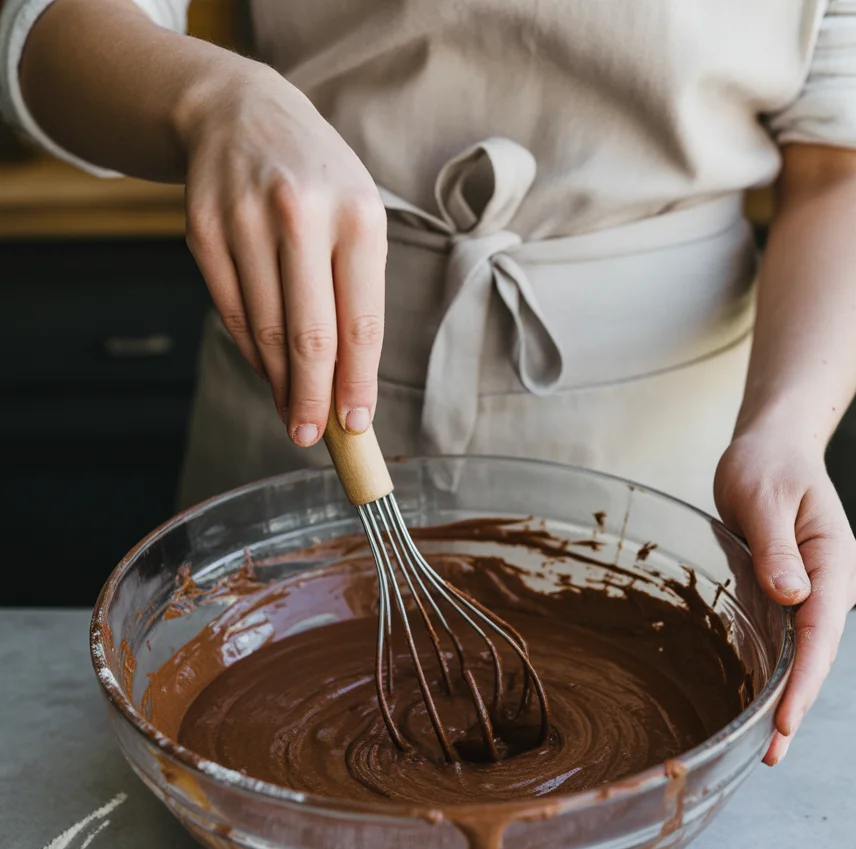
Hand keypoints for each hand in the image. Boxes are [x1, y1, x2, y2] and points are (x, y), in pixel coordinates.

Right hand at [175, 60, 386, 443]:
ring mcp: (245, 222)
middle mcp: (301, 216)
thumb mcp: (358, 216)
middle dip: (311, 399)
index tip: (356, 425)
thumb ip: (357, 293)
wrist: (242, 112)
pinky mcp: (203, 230)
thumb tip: (348, 383)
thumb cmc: (318, 180)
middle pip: (309, 337)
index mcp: (357, 217)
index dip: (357, 383)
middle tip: (311, 437)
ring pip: (266, 331)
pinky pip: (232, 312)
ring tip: (291, 411)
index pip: (360, 324)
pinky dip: (252, 350)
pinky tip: (266, 368)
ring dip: (279, 382)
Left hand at [714, 430, 855, 765]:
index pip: (820, 632)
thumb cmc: (766, 466)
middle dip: (796, 704)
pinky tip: (763, 703)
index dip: (804, 681)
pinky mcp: (802, 593)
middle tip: (770, 755)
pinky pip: (793, 639)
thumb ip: (774, 547)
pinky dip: (781, 673)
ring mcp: (821, 590)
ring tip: (766, 747)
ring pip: (807, 652)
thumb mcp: (761, 498)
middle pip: (817, 653)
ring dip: (790, 696)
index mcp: (832, 559)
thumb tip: (791, 595)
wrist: (774, 448)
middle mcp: (834, 581)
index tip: (785, 721)